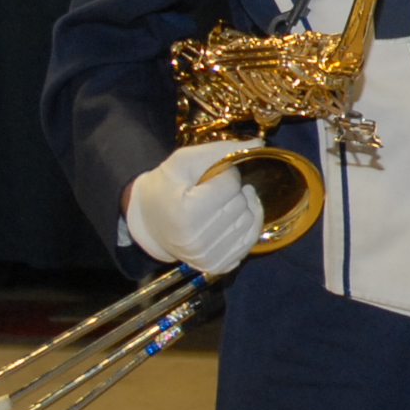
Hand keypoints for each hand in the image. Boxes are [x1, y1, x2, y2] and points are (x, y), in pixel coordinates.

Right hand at [121, 139, 267, 273]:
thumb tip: (260, 143)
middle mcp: (197, 240)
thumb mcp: (182, 162)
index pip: (231, 185)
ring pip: (250, 221)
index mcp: (186, 214)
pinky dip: (248, 225)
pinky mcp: (217, 266)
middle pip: (241, 204)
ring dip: (243, 206)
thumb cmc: (165, 188)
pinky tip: (233, 217)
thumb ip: (220, 151)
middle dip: (235, 191)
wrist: (149, 224)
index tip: (212, 177)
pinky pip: (250, 241)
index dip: (225, 174)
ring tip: (224, 202)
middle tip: (216, 190)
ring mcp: (208, 257)